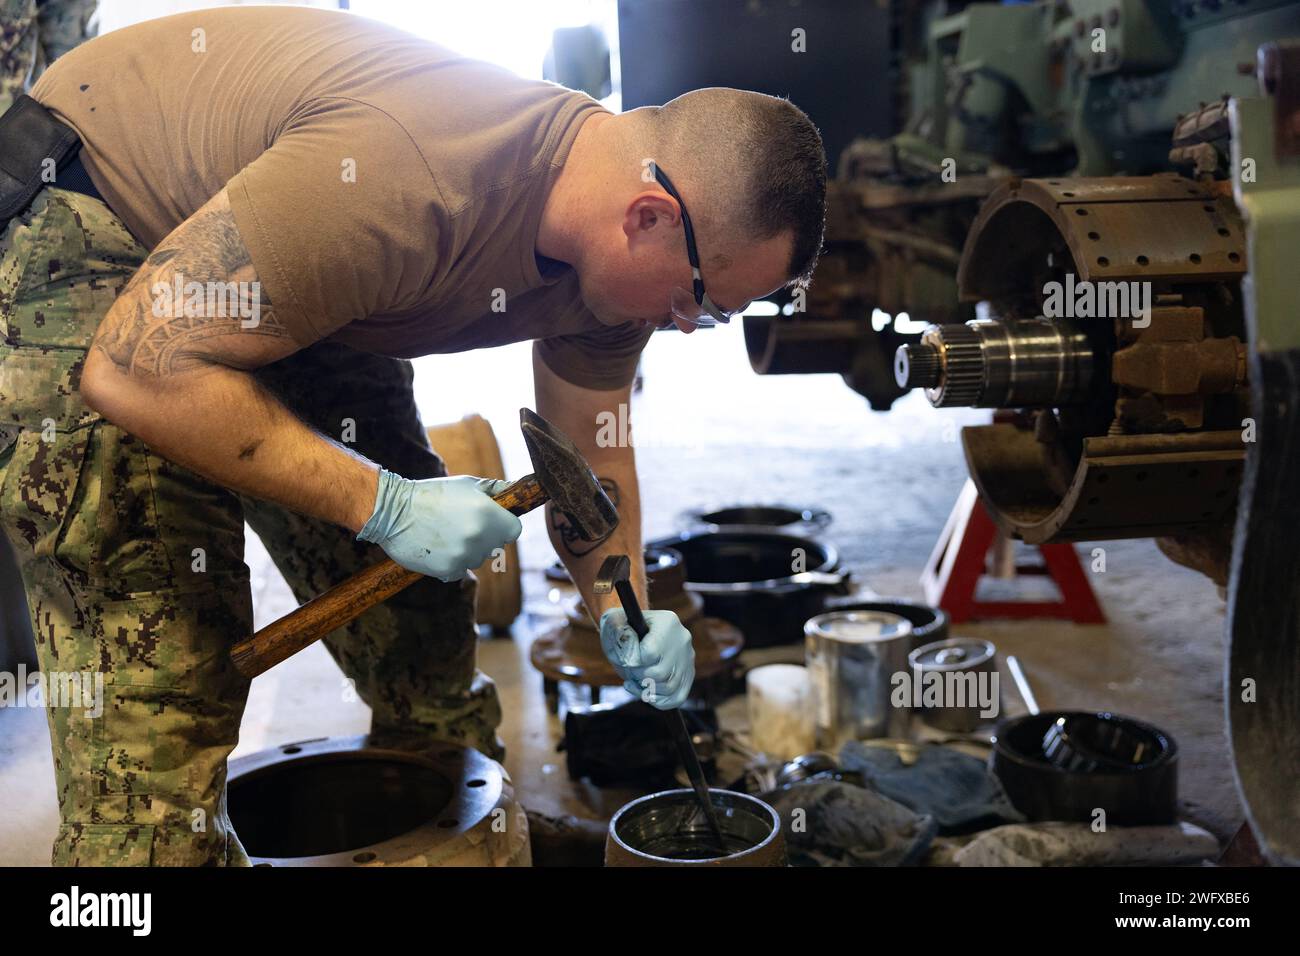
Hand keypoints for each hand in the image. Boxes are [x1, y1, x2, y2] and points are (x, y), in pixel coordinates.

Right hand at [357, 469, 521, 580]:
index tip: (492, 521)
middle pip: (496, 546)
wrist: (394, 511)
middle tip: (461, 524)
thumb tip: (516, 490)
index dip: (504, 524)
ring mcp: (464, 556)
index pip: (513, 530)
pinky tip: (438, 547)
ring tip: (446, 534)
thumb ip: (495, 490)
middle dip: (485, 537)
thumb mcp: (466, 484)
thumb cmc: (433, 494)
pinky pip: (460, 570)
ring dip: (468, 550)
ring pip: (478, 559)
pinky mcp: (448, 570)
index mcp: (488, 514)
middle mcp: (479, 537)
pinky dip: (452, 562)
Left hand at [598, 608, 694, 709]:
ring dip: (647, 690)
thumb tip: (628, 652)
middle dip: (639, 677)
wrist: (635, 630)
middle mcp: (682, 639)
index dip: (634, 663)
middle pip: (660, 673)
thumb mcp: (613, 622)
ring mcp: (687, 658)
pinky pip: (677, 698)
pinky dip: (658, 701)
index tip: (627, 660)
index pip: (650, 653)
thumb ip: (615, 629)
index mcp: (667, 622)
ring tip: (636, 682)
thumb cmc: (622, 628)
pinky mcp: (688, 675)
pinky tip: (645, 692)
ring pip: (669, 688)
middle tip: (631, 672)